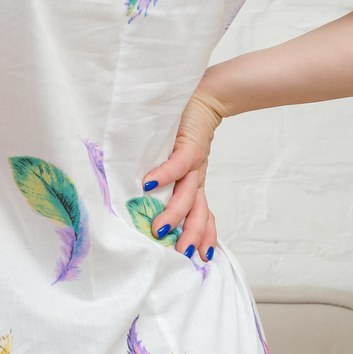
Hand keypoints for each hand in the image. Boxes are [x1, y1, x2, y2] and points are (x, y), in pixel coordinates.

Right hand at [141, 86, 227, 263]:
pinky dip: (163, 175)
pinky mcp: (189, 144)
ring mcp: (195, 163)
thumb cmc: (187, 128)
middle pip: (197, 211)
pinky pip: (177, 164)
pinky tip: (149, 185)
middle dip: (190, 234)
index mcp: (195, 183)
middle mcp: (197, 177)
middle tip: (180, 253)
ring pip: (187, 194)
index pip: (203, 214)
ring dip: (174, 214)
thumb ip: (170, 176)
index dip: (205, 235)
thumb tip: (144, 193)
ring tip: (160, 230)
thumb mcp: (182, 157)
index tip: (202, 257)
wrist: (207, 96)